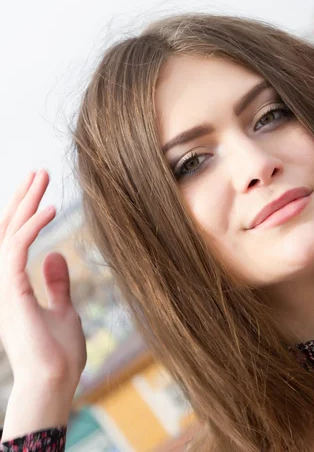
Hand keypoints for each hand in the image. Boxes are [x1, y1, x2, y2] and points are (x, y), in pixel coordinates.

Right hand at [0, 170, 86, 390]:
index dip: (25, 212)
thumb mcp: (64, 310)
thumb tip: (56, 254)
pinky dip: (32, 227)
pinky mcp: (11, 292)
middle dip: (23, 199)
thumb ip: (57, 283)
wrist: (54, 385)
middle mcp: (4, 283)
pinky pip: (16, 251)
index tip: (40, 189)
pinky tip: (51, 209)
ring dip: (25, 203)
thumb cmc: (59, 356)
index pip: (15, 240)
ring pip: (9, 234)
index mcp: (14, 287)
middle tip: (39, 171)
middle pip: (9, 230)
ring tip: (42, 178)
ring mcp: (4, 288)